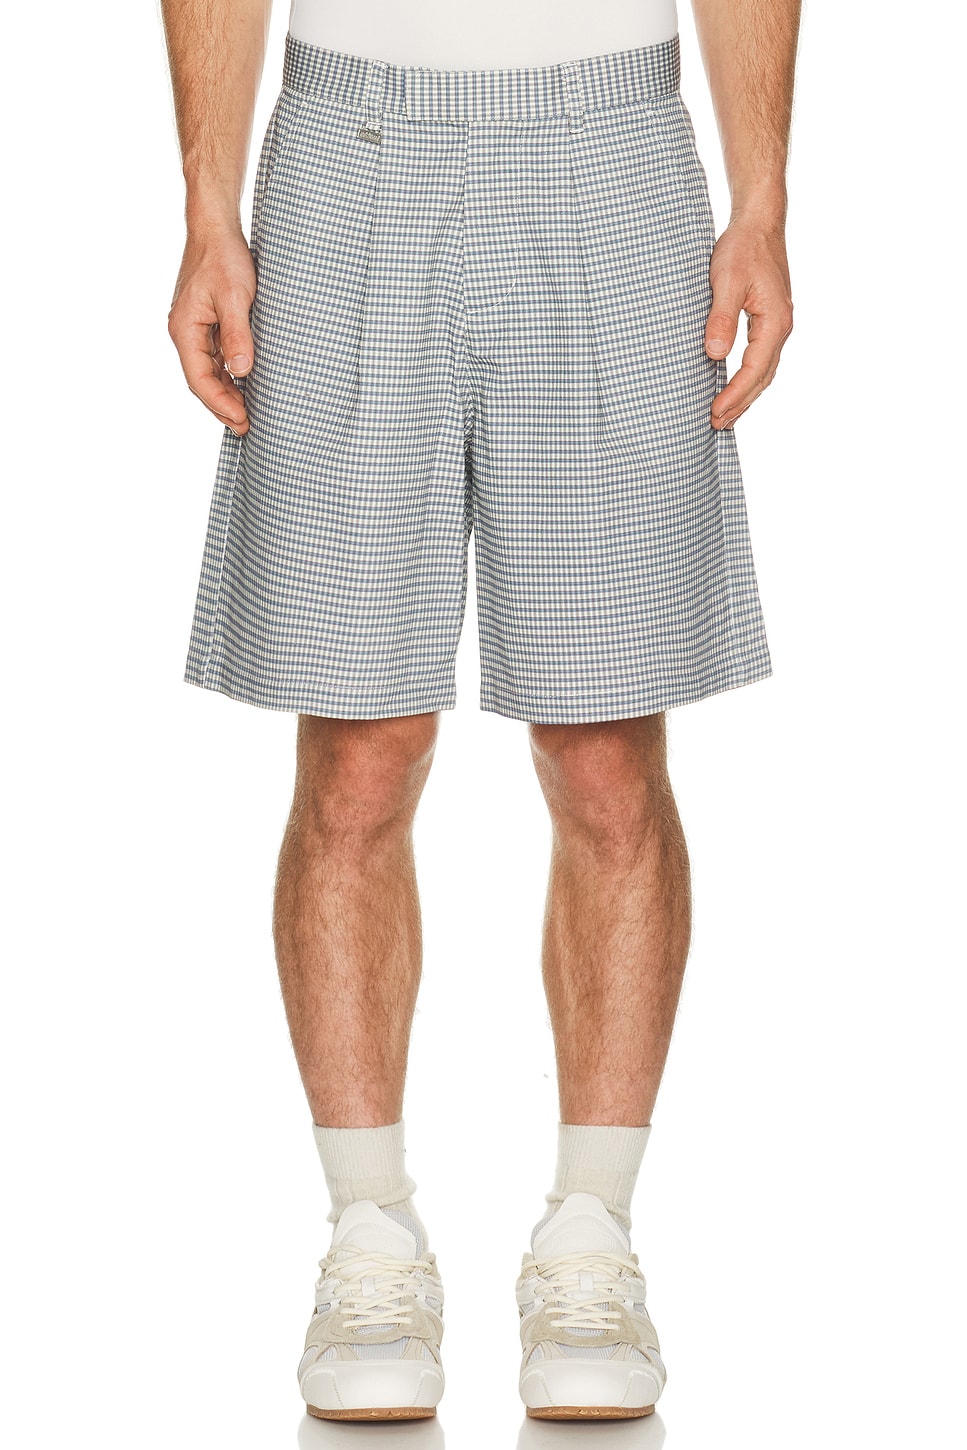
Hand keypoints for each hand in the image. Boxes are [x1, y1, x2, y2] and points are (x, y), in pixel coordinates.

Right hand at [168, 225, 256, 435]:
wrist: (216, 228)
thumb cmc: (224, 257)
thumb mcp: (234, 297)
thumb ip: (237, 335)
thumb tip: (241, 371)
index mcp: (184, 329)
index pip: (199, 378)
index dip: (220, 403)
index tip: (242, 420)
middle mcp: (184, 332)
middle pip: (201, 380)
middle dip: (222, 406)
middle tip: (246, 428)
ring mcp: (194, 328)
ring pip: (208, 371)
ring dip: (226, 393)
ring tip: (246, 415)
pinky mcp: (206, 322)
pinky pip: (214, 357)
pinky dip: (228, 375)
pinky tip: (243, 386)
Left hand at [703, 216, 792, 429]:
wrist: (759, 223)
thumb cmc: (742, 248)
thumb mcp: (726, 281)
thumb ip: (722, 318)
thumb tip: (716, 354)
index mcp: (775, 321)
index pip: (753, 370)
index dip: (734, 395)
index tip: (714, 413)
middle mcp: (782, 326)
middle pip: (763, 377)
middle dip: (740, 403)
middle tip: (716, 425)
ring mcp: (778, 324)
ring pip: (764, 371)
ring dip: (745, 395)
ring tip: (724, 416)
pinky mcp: (770, 319)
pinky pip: (761, 358)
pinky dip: (748, 378)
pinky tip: (733, 386)